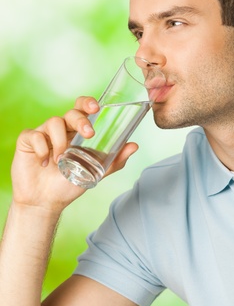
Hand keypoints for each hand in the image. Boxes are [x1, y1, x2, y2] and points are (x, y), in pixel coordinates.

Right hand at [11, 97, 137, 213]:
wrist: (45, 202)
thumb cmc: (69, 184)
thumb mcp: (95, 172)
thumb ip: (114, 160)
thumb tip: (134, 145)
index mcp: (76, 132)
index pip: (82, 109)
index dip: (87, 103)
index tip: (96, 107)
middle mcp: (61, 129)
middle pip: (70, 112)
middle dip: (81, 120)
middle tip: (89, 134)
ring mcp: (43, 134)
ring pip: (53, 122)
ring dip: (60, 141)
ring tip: (61, 160)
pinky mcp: (27, 141)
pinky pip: (34, 135)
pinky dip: (41, 148)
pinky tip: (45, 162)